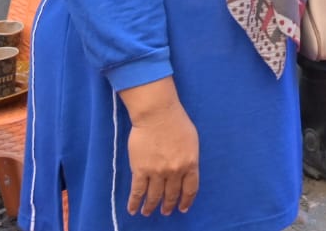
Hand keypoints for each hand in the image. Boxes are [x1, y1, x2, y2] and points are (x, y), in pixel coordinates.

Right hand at [123, 94, 199, 215]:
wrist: (157, 114)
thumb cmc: (176, 122)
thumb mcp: (192, 141)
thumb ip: (189, 158)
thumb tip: (186, 170)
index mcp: (190, 163)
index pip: (190, 189)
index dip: (186, 201)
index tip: (183, 208)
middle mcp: (175, 171)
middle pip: (172, 194)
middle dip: (168, 205)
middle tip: (166, 212)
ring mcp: (157, 172)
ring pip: (154, 196)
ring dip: (151, 207)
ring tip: (148, 212)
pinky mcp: (140, 170)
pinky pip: (137, 191)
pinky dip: (134, 203)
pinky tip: (133, 210)